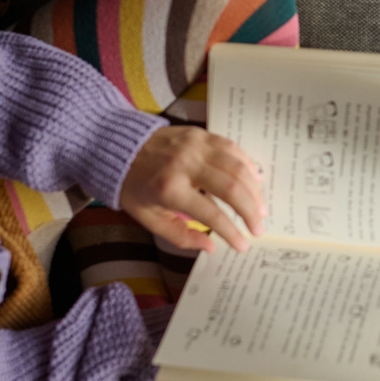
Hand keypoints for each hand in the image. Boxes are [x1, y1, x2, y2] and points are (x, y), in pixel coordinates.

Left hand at [119, 125, 265, 252]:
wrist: (118, 147)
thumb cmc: (134, 187)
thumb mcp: (149, 218)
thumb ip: (181, 235)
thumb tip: (211, 246)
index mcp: (170, 189)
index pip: (211, 213)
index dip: (231, 231)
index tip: (243, 246)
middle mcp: (186, 164)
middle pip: (231, 188)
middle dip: (250, 211)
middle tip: (259, 227)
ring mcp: (195, 145)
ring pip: (237, 166)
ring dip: (254, 189)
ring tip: (260, 208)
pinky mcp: (200, 134)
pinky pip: (231, 147)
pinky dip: (247, 164)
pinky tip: (254, 180)